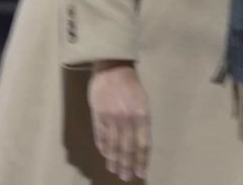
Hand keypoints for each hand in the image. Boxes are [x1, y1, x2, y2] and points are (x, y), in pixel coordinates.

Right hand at [88, 61, 149, 181]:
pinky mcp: (98, 116)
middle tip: (126, 177)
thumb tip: (140, 142)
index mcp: (142, 115)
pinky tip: (105, 155)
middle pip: (127, 148)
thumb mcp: (143, 101)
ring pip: (113, 145)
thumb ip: (141, 121)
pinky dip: (103, 147)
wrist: (112, 68)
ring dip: (114, 160)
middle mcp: (127, 119)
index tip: (140, 173)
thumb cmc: (131, 84)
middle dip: (127, 165)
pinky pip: (101, 136)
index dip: (142, 160)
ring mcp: (111, 118)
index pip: (143, 144)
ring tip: (115, 171)